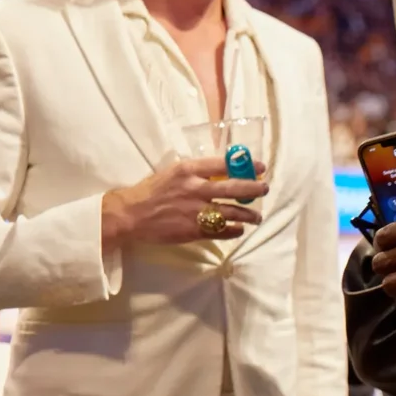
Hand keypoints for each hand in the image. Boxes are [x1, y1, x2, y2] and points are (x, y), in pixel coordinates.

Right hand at [101, 157, 268, 247]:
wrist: (131, 214)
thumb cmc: (152, 191)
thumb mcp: (174, 172)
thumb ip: (198, 172)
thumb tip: (225, 171)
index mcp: (188, 170)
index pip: (224, 164)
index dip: (246, 165)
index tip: (261, 167)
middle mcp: (194, 188)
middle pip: (233, 188)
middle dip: (253, 189)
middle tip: (264, 189)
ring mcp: (194, 211)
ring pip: (231, 212)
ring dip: (248, 214)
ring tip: (257, 216)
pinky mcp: (192, 230)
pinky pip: (220, 231)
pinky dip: (233, 230)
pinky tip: (239, 229)